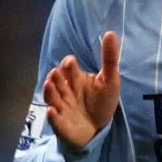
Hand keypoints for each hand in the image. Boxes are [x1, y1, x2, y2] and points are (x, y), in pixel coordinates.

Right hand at [42, 31, 120, 149]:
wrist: (98, 128)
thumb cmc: (101, 102)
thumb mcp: (110, 80)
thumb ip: (109, 58)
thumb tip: (111, 32)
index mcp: (76, 79)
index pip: (68, 67)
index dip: (68, 64)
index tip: (70, 63)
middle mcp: (65, 91)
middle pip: (56, 81)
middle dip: (55, 77)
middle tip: (56, 74)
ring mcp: (62, 107)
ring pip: (52, 97)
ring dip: (49, 91)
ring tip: (49, 85)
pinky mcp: (62, 124)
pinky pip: (55, 120)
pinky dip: (53, 116)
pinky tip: (52, 112)